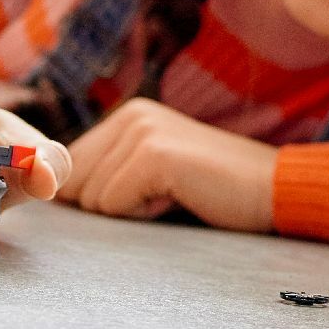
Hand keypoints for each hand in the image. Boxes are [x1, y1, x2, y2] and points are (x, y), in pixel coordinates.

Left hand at [62, 98, 276, 230]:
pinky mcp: (153, 155)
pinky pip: (113, 206)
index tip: (147, 192)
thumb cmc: (214, 189)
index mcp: (127, 114)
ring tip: (174, 193)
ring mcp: (141, 131)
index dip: (100, 195)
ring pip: (93, 198)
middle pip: (76, 183)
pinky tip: (178, 198)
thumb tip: (55, 194)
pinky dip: (143, 215)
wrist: (273, 188)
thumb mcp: (153, 172)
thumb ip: (108, 172)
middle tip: (165, 193)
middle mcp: (130, 114)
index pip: (72, 166)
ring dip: (131, 210)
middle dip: (114, 203)